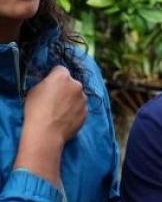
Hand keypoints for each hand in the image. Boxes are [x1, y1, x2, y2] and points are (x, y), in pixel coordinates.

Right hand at [13, 66, 86, 184]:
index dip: (54, 76)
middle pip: (72, 83)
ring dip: (72, 100)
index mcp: (62, 76)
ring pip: (77, 96)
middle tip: (55, 99)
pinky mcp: (87, 112)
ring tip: (60, 111)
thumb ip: (46, 83)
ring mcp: (84, 99)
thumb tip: (51, 85)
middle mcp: (77, 85)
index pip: (60, 69)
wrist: (46, 132)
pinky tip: (65, 118)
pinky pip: (80, 108)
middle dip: (65, 88)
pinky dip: (75, 111)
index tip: (50, 84)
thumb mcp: (34, 90)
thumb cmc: (36, 109)